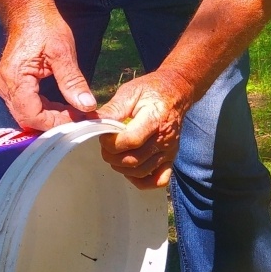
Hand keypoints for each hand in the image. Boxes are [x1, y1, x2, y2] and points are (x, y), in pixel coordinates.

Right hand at [0, 7, 96, 130]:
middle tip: (79, 119)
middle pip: (27, 118)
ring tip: (75, 113)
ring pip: (27, 114)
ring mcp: (5, 86)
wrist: (28, 12)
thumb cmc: (44, 27)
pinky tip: (63, 107)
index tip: (77, 122)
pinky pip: (27, 105)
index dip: (54, 123)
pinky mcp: (11, 85)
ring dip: (50, 117)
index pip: (31, 115)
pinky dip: (45, 109)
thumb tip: (87, 106)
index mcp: (15, 79)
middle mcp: (4, 86)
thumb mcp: (63, 52)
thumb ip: (73, 81)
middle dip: (54, 122)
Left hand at [97, 69, 193, 188]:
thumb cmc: (151, 91)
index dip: (111, 143)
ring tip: (116, 153)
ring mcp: (169, 151)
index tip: (102, 136)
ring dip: (121, 167)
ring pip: (141, 171)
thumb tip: (93, 122)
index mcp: (155, 118)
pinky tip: (130, 169)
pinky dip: (141, 180)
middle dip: (112, 155)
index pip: (131, 141)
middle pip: (133, 159)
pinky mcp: (171, 158)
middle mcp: (165, 138)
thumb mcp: (130, 91)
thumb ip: (113, 109)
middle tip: (106, 144)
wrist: (176, 92)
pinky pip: (157, 180)